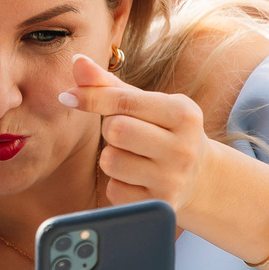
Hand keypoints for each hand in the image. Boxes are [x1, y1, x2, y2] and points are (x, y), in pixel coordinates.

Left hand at [58, 53, 225, 219]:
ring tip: (134, 156)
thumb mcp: (149, 105)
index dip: (91, 96)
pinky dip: (118, 183)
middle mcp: (182, 148)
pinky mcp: (159, 206)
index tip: (67, 96)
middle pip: (116, 130)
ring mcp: (172, 180)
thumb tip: (76, 62)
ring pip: (111, 161)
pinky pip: (114, 190)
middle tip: (126, 133)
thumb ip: (112, 86)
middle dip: (110, 128)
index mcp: (183, 114)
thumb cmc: (165, 131)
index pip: (125, 101)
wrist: (201, 178)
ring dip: (112, 157)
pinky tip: (138, 179)